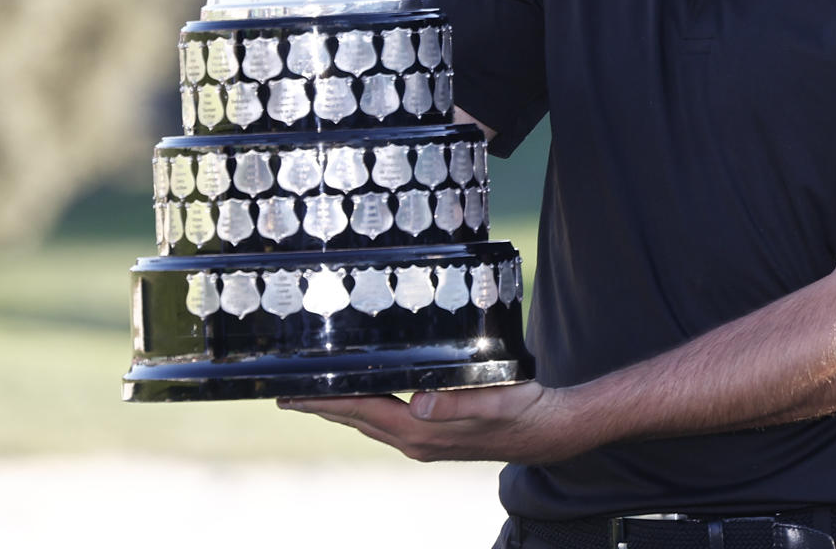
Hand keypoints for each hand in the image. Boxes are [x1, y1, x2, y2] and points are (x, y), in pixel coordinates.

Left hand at [278, 381, 593, 464]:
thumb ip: (456, 402)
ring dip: (341, 410)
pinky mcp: (435, 437)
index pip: (362, 411)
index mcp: (422, 432)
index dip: (326, 402)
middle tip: (287, 394)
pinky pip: (388, 422)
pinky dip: (367, 410)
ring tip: (315, 397)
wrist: (549, 431)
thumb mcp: (493, 399)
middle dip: (322, 407)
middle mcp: (417, 441)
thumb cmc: (523, 409)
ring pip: (371, 422)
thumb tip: (419, 404)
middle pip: (357, 420)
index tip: (293, 394)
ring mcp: (425, 442)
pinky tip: (366, 400)